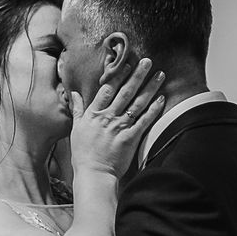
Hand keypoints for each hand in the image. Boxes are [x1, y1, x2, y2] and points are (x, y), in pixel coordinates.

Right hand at [70, 56, 166, 180]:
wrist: (94, 174)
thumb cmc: (83, 154)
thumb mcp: (76, 129)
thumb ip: (78, 110)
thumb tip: (74, 93)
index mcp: (94, 114)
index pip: (107, 90)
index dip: (118, 75)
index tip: (127, 64)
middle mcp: (108, 118)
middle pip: (125, 92)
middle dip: (137, 75)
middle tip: (147, 61)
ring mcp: (120, 127)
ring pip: (137, 103)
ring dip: (150, 88)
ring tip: (160, 75)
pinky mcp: (131, 138)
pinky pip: (144, 121)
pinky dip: (154, 109)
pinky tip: (162, 99)